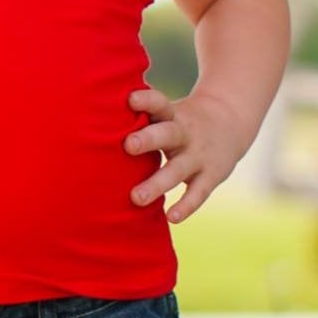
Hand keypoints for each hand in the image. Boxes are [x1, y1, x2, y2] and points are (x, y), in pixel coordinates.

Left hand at [124, 86, 247, 223]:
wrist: (232, 120)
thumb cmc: (180, 120)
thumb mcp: (166, 111)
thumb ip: (138, 117)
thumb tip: (86, 116)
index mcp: (172, 114)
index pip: (159, 103)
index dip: (146, 100)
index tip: (128, 99)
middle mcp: (185, 133)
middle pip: (167, 134)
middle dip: (148, 139)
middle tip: (127, 145)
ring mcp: (199, 155)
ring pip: (178, 169)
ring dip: (158, 183)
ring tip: (137, 198)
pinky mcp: (211, 175)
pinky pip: (198, 192)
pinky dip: (186, 206)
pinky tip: (171, 218)